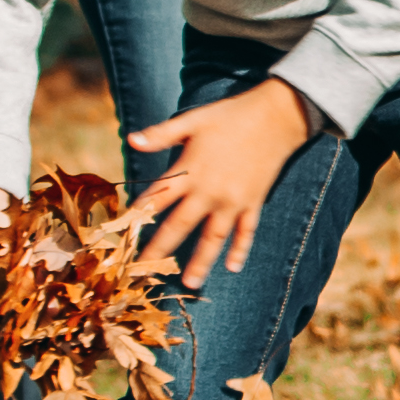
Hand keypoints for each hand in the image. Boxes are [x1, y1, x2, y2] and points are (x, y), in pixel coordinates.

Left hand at [123, 78, 322, 282]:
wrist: (277, 116)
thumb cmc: (231, 115)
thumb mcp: (193, 120)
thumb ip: (162, 134)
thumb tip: (131, 140)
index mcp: (190, 172)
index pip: (156, 199)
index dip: (137, 216)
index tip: (122, 236)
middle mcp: (209, 192)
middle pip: (179, 227)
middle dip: (159, 251)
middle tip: (143, 274)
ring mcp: (233, 201)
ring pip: (213, 238)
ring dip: (200, 262)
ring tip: (190, 283)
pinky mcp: (253, 202)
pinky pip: (246, 231)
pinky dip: (241, 249)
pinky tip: (233, 266)